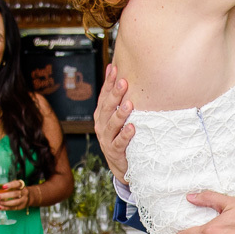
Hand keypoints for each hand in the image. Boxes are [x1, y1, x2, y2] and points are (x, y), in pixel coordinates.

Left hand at [0, 179, 30, 210]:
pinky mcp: (20, 207)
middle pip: (15, 194)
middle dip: (5, 196)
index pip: (17, 184)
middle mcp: (24, 192)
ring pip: (14, 202)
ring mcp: (23, 200)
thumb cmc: (17, 190)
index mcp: (21, 185)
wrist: (29, 196)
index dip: (10, 185)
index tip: (3, 187)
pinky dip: (4, 208)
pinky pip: (12, 208)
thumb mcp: (13, 186)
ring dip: (4, 203)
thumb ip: (2, 188)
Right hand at [94, 64, 133, 183]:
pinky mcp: (114, 152)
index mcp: (102, 114)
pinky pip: (119, 143)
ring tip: (129, 104)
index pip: (104, 96)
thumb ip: (117, 98)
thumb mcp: (116, 116)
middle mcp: (101, 125)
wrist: (121, 164)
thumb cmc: (120, 135)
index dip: (108, 83)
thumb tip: (115, 69)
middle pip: (107, 108)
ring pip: (111, 125)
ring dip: (120, 114)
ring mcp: (106, 139)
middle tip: (123, 82)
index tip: (115, 69)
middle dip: (115, 94)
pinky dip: (125, 136)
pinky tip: (132, 128)